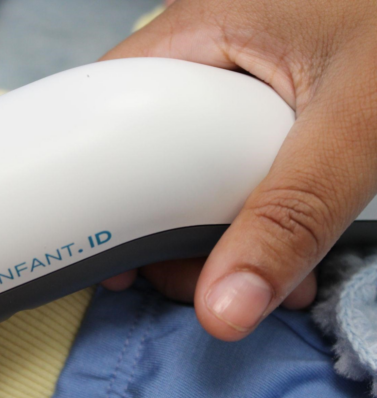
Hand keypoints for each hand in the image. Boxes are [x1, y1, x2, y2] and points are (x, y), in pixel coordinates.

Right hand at [102, 0, 376, 340]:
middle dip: (171, 229)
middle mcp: (205, 50)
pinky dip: (248, 210)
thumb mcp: (355, 127)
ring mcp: (234, 75)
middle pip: (146, 149)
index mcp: (201, 30)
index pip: (111, 109)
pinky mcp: (260, 99)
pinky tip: (280, 249)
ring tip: (264, 279)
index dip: (105, 189)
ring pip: (189, 164)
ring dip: (217, 231)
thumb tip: (223, 307)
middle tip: (205, 281)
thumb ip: (293, 216)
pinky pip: (229, 161)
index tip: (120, 259)